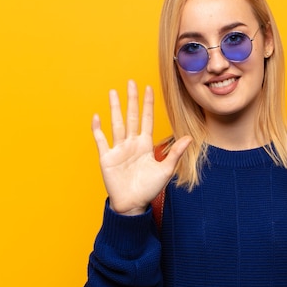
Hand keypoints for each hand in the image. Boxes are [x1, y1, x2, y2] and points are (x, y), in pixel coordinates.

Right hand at [92, 80, 191, 214]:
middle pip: (131, 116)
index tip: (149, 88)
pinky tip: (96, 117)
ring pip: (116, 124)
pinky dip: (98, 129)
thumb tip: (189, 137)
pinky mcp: (107, 158)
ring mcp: (118, 149)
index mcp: (145, 144)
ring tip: (113, 92)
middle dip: (132, 100)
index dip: (148, 104)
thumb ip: (176, 153)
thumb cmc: (149, 189)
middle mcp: (131, 143)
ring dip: (115, 108)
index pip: (147, 119)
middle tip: (131, 82)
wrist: (133, 204)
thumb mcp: (165, 170)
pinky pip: (101, 141)